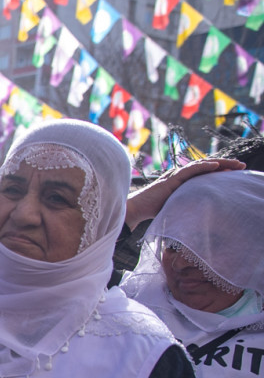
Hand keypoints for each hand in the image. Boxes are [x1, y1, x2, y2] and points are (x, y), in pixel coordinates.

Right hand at [124, 157, 244, 229]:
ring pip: (202, 165)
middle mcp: (180, 174)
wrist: (136, 209)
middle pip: (206, 166)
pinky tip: (216, 166)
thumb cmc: (151, 210)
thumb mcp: (175, 205)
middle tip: (241, 166)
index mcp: (181, 180)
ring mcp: (176, 175)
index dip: (220, 170)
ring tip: (235, 164)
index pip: (204, 172)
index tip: (235, 173)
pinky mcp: (172, 179)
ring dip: (220, 164)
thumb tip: (199, 213)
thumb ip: (186, 204)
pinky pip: (191, 170)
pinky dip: (204, 167)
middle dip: (225, 165)